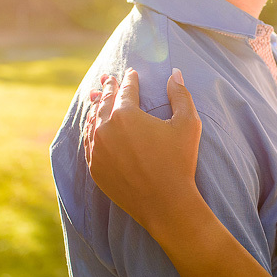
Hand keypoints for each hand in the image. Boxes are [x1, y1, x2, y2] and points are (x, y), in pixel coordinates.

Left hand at [82, 68, 202, 234]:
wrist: (166, 203)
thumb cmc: (180, 162)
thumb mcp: (188, 123)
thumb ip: (181, 94)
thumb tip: (175, 73)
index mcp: (125, 114)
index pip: (126, 90)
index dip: (130, 80)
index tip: (131, 73)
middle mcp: (105, 129)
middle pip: (104, 102)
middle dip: (108, 88)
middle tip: (108, 79)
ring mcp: (96, 150)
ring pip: (92, 121)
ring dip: (96, 107)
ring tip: (96, 98)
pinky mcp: (94, 168)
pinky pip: (88, 143)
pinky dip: (91, 130)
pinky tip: (93, 126)